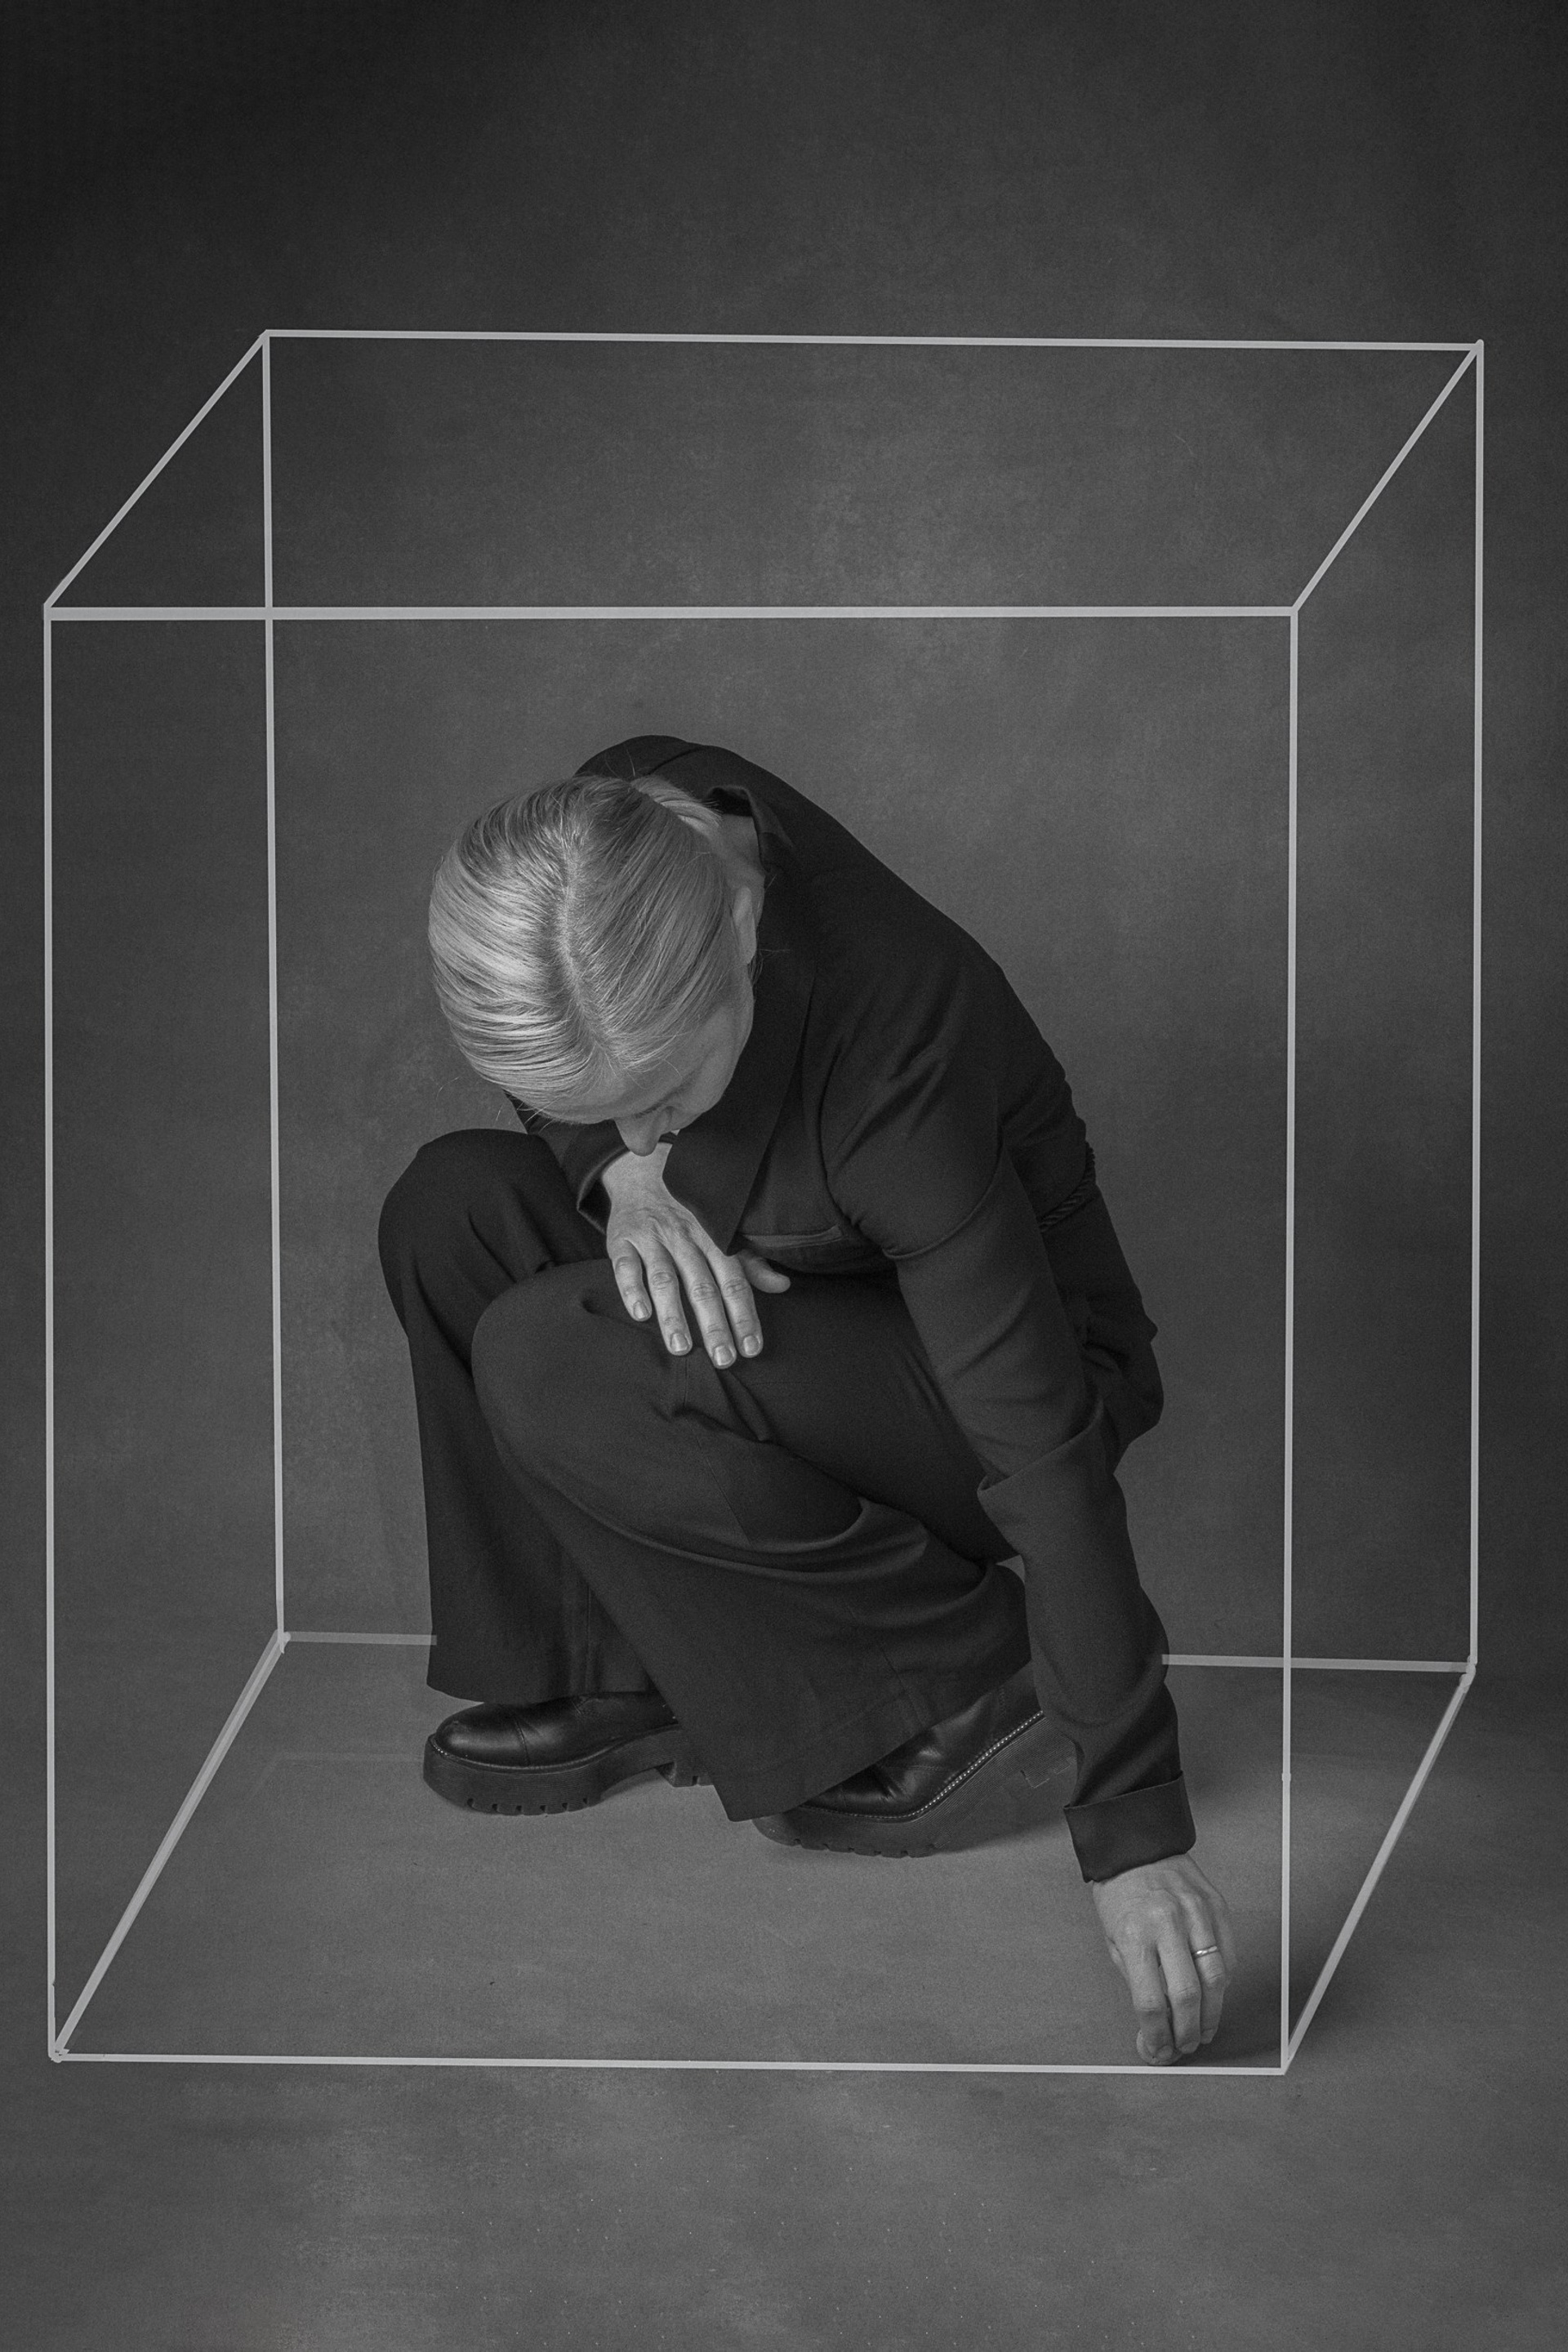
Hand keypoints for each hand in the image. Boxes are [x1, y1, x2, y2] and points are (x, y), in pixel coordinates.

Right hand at [601, 1146, 790, 1366]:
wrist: (643, 1173)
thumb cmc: (689, 1211)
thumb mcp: (723, 1230)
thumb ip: (751, 1262)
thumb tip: (783, 1286)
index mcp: (716, 1238)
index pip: (735, 1282)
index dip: (744, 1315)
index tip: (752, 1348)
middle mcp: (686, 1238)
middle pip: (703, 1286)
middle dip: (714, 1325)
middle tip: (723, 1359)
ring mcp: (653, 1238)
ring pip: (666, 1279)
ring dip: (673, 1315)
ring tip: (681, 1348)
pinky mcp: (622, 1239)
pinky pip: (626, 1266)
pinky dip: (632, 1290)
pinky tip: (640, 1314)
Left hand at [1090, 1853, 1236, 2064]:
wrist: (1136, 1844)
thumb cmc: (1119, 1895)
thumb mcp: (1113, 1938)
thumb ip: (1137, 1978)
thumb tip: (1156, 2026)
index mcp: (1134, 1934)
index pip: (1150, 2001)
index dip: (1156, 2036)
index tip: (1157, 2053)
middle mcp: (1167, 1924)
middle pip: (1187, 1995)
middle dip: (1187, 2032)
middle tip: (1185, 2048)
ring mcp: (1197, 1914)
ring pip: (1216, 1979)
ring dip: (1212, 2015)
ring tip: (1202, 2031)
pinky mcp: (1217, 1907)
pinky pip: (1229, 1955)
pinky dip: (1223, 1983)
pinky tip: (1213, 1996)